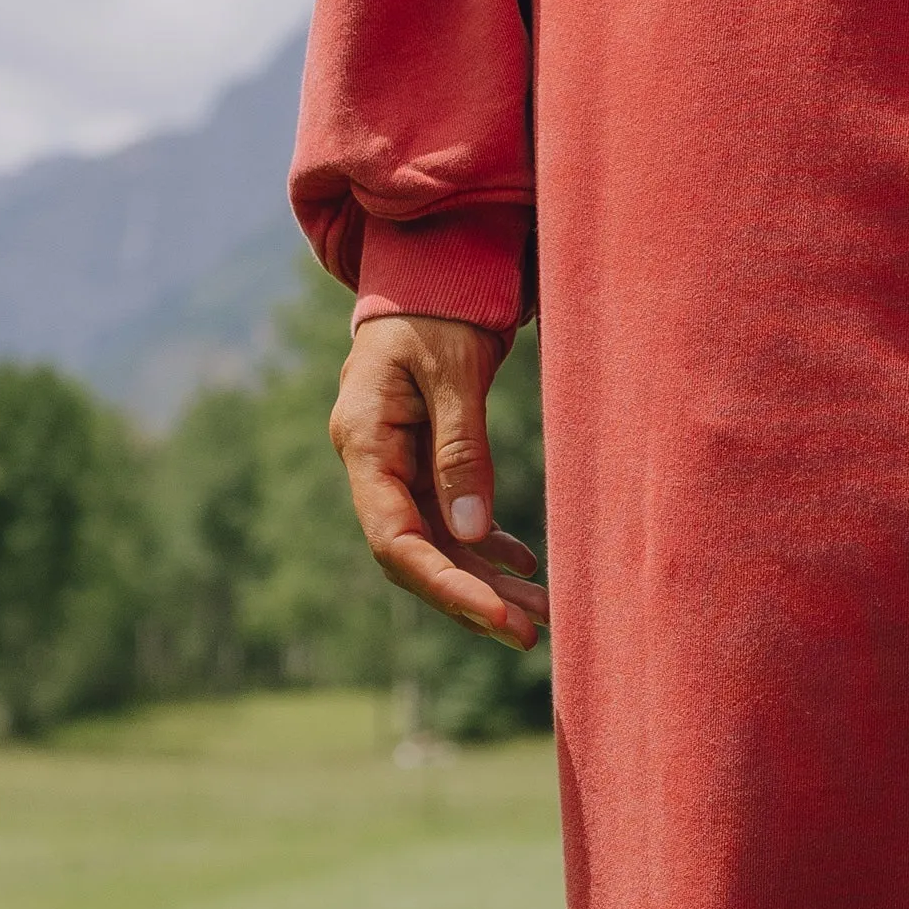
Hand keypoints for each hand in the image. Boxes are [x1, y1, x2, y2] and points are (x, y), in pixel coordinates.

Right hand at [328, 313, 548, 648]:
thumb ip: (461, 450)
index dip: (446, 586)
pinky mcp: (420, 462)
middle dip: (473, 599)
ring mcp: (395, 466)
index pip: (395, 539)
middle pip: (416, 555)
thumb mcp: (455, 372)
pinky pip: (450, 520)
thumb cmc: (438, 308)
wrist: (431, 271)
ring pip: (438, 544)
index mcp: (364, 442)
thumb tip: (472, 535)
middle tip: (534, 637)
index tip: (499, 618)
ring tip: (544, 615)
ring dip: (487, 582)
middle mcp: (372, 463)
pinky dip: (487, 546)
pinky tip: (526, 565)